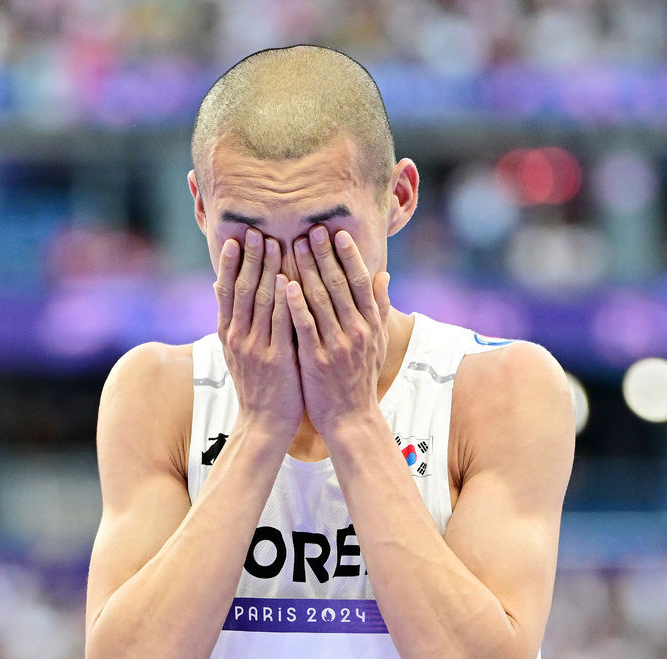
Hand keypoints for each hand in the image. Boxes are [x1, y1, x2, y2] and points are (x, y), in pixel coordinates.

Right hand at [214, 228, 303, 438]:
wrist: (264, 423)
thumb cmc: (257, 384)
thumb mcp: (235, 350)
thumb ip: (230, 316)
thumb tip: (217, 283)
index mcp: (229, 333)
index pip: (228, 291)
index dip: (233, 263)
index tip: (238, 238)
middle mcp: (238, 337)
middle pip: (244, 290)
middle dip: (251, 258)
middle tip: (258, 231)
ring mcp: (257, 348)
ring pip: (262, 302)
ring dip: (269, 270)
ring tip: (276, 243)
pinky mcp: (277, 359)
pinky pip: (281, 324)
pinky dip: (285, 300)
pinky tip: (291, 280)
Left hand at [285, 226, 390, 436]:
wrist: (351, 419)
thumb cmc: (359, 379)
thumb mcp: (376, 342)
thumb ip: (378, 308)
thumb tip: (384, 275)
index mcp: (369, 325)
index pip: (360, 282)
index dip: (349, 255)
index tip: (337, 232)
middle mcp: (356, 331)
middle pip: (339, 285)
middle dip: (324, 255)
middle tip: (310, 229)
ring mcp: (337, 345)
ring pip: (321, 300)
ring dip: (307, 270)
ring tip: (294, 246)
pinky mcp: (317, 360)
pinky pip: (305, 327)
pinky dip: (296, 305)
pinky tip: (286, 284)